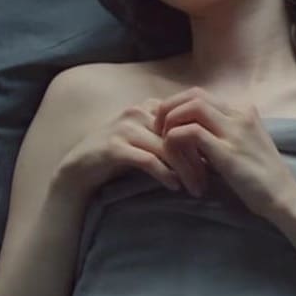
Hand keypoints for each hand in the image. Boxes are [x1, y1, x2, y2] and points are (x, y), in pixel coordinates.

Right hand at [55, 98, 201, 196]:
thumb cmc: (119, 156)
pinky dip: (165, 174)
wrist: (78, 169)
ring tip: (196, 188)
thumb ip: (172, 137)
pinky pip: (148, 160)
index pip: (186, 121)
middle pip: (180, 135)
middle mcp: (138, 112)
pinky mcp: (114, 147)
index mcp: (150, 106)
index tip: (217, 165)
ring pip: (167, 149)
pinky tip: (175, 186)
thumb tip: (209, 148)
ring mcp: (125, 128)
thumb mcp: (148, 140)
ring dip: (185, 171)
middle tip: (208, 183)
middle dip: (198, 161)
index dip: (203, 142)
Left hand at [154, 88, 295, 218]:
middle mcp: (240, 114)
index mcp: (244, 112)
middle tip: (157, 131)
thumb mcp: (243, 147)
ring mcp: (235, 131)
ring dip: (169, 125)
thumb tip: (187, 133)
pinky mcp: (227, 151)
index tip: (167, 127)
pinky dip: (174, 145)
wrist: (284, 197)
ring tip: (164, 147)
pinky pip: (188, 133)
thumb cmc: (261, 179)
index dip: (178, 108)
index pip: (201, 96)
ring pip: (189, 108)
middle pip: (193, 95)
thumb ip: (220, 135)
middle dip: (168, 109)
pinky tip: (176, 164)